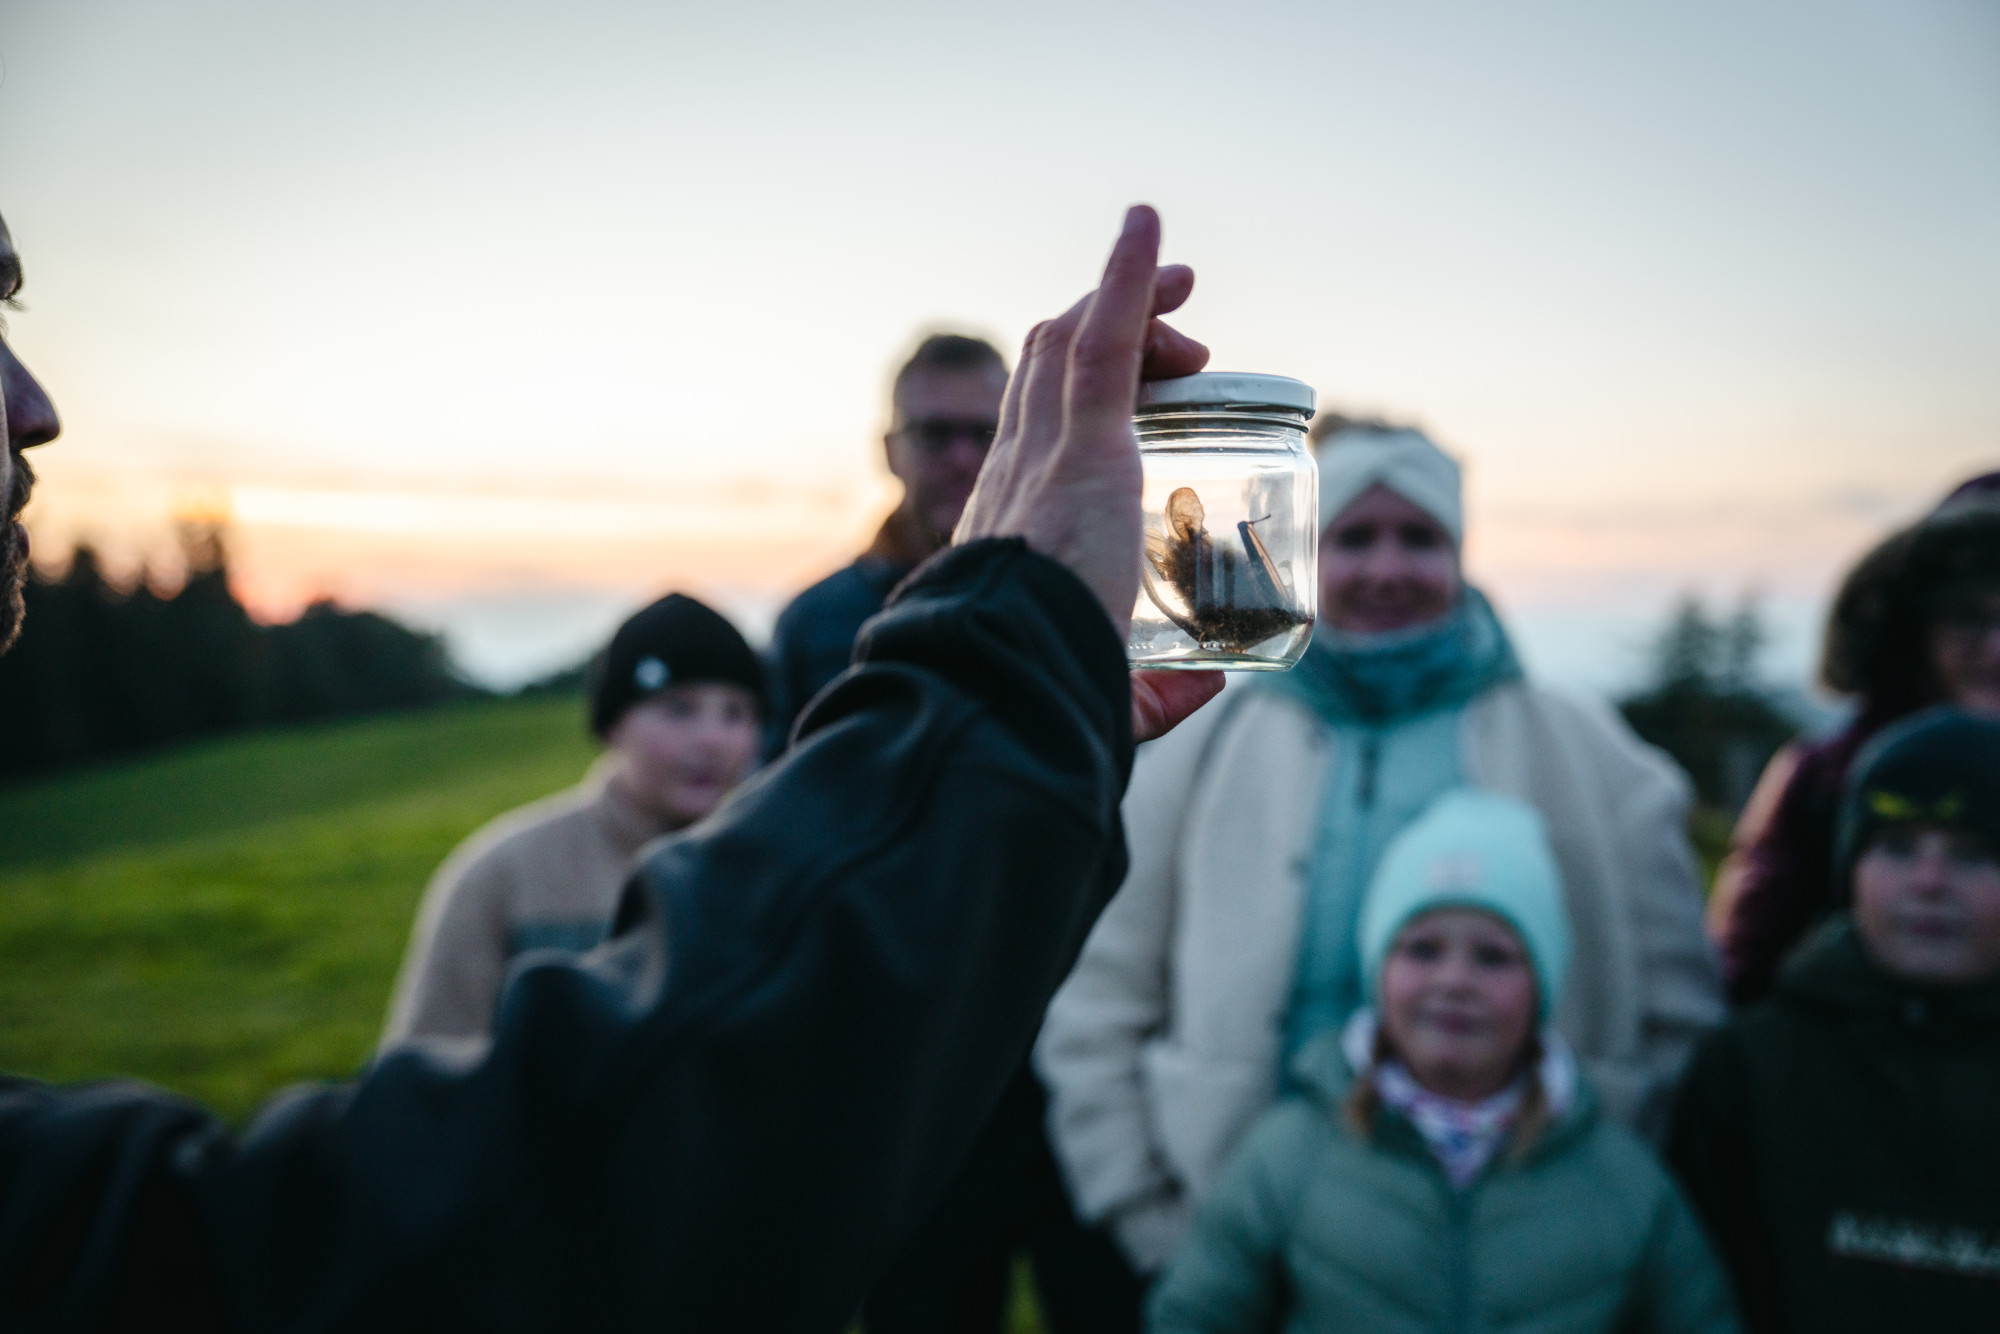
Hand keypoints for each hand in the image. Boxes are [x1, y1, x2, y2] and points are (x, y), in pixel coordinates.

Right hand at [954, 204, 1221, 741]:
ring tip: (1182, 277)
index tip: (1152, 389)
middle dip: (1114, 332)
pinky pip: (1103, 340)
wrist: (1011, 684)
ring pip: (1074, 342)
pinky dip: (1126, 277)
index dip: (1081, 389)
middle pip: (1050, 367)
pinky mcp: (1084, 445)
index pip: (1035, 427)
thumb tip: (1215, 684)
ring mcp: (1045, 452)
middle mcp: (1016, 472)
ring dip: (1127, 297)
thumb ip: (1160, 686)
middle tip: (1185, 345)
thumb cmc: (1044, 695)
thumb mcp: (1112, 687)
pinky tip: (1148, 226)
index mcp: (1013, 520)